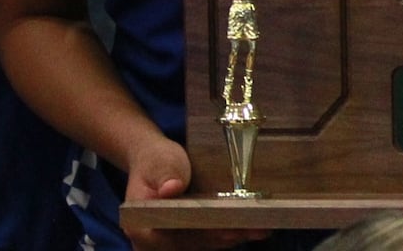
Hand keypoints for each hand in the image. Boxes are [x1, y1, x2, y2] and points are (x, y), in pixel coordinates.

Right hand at [121, 137, 268, 250]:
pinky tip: (251, 227)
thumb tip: (171, 189)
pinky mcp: (185, 240)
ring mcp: (171, 244)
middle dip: (226, 235)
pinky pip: (208, 240)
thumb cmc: (155, 160)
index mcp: (142, 227)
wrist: (152, 161)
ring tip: (260, 229)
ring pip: (205, 244)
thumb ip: (164, 174)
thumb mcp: (158, 161)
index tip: (231, 227)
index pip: (178, 234)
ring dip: (232, 237)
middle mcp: (153, 243)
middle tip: (256, 228)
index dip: (206, 231)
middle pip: (195, 243)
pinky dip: (228, 233)